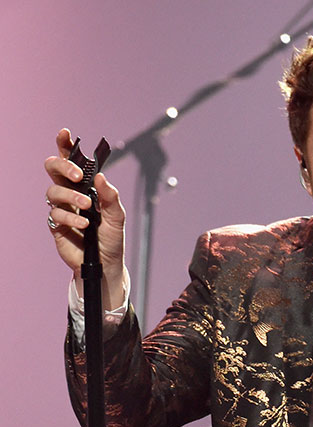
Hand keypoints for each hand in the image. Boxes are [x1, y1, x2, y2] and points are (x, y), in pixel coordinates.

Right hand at [44, 128, 125, 309]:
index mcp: (85, 186)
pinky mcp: (56, 226)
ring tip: (87, 207)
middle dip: (64, 166)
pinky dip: (70, 217)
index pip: (72, 160)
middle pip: (54, 169)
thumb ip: (110, 197)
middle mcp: (70, 194)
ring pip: (53, 191)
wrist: (106, 265)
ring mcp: (62, 209)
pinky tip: (83, 224)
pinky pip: (56, 214)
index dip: (65, 145)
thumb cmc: (112, 239)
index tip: (65, 134)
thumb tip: (102, 177)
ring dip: (71, 196)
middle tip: (79, 175)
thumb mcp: (117, 217)